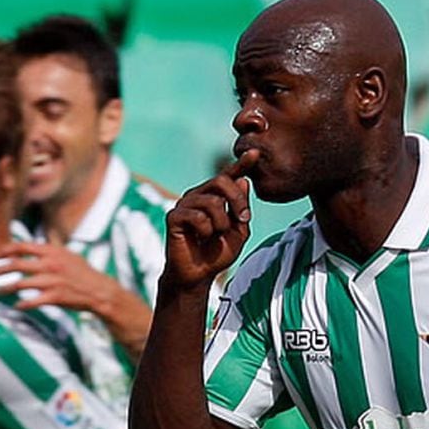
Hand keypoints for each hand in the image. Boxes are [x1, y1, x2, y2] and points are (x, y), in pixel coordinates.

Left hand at [0, 242, 124, 313]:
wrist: (99, 291)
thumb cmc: (84, 273)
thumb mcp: (69, 254)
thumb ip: (54, 247)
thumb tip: (43, 238)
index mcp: (52, 252)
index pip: (22, 247)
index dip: (6, 250)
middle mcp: (50, 265)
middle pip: (16, 264)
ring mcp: (52, 281)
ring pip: (20, 284)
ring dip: (4, 289)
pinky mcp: (54, 297)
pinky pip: (32, 302)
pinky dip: (21, 305)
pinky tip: (16, 306)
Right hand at [161, 150, 256, 289]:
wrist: (198, 275)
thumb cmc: (217, 253)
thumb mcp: (239, 232)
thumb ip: (242, 209)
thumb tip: (243, 180)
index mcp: (215, 197)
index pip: (229, 176)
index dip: (242, 164)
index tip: (254, 153)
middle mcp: (199, 195)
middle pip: (222, 181)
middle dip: (237, 200)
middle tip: (242, 220)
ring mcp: (185, 204)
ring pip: (212, 201)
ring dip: (222, 222)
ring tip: (217, 234)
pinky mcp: (174, 216)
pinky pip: (197, 216)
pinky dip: (206, 229)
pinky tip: (201, 237)